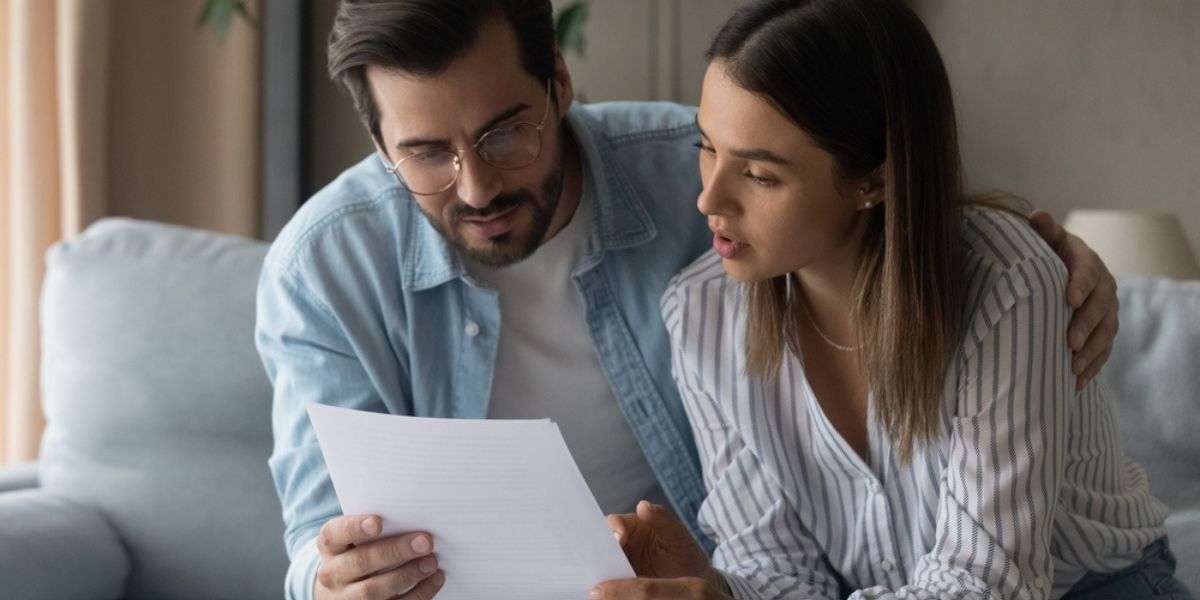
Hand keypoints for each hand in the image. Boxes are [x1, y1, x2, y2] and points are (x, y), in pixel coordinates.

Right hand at [313, 514, 444, 599]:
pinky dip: (418, 594)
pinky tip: (435, 579)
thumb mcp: (357, 538)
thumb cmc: (359, 551)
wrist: (341, 590)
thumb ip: (377, 527)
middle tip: (425, 542)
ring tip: (431, 562)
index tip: (378, 522)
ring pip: (373, 590)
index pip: (335, 533)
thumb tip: (415, 518)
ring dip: (407, 575)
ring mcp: (345, 597)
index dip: (355, 527)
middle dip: (395, 551)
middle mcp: (332, 573)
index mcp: (330, 546)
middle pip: (360, 562)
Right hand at [596, 500, 728, 597]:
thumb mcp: (678, 537)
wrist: (695, 588)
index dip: (613, 528)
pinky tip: (608, 589)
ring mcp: (617, 567)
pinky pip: (606, 585)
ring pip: (600, 566)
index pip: (612, 523)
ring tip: (604, 578)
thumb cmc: (686, 556)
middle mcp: (620, 546)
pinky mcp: (618, 585)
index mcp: (631, 527)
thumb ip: (662, 519)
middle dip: (599, 550)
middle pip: (600, 545)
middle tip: (604, 560)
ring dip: (600, 570)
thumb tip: (643, 505)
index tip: (620, 537)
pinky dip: (605, 586)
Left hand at [1030, 210, 1118, 389]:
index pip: (1086, 271)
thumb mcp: (1048, 240)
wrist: (1065, 268)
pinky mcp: (1104, 330)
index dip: (1079, 285)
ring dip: (1091, 351)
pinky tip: (1075, 383)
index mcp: (1087, 261)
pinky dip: (1092, 367)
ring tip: (1073, 368)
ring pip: (1105, 332)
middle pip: (1099, 307)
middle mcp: (1102, 286)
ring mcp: (1107, 310)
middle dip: (1086, 326)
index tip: (1068, 300)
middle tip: (1070, 344)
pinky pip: (1103, 350)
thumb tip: (1037, 215)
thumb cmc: (1049, 254)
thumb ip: (1044, 231)